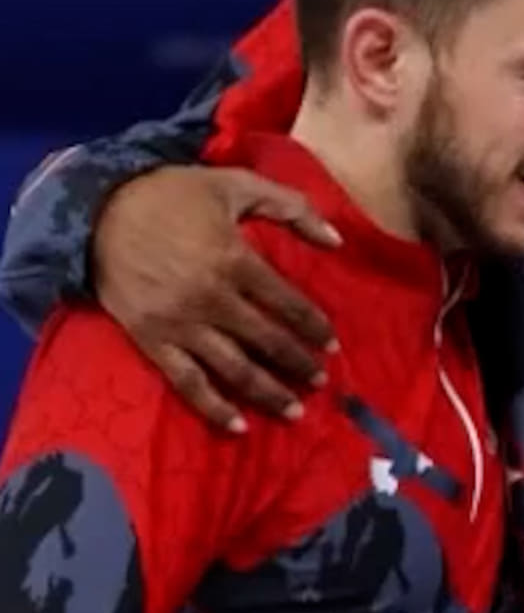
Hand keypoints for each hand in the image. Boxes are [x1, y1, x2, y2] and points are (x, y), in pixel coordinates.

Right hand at [93, 165, 341, 432]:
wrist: (97, 210)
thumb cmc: (170, 194)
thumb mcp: (233, 184)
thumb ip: (290, 206)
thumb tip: (337, 240)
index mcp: (235, 260)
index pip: (288, 304)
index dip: (315, 327)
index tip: (332, 345)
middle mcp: (212, 299)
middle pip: (267, 342)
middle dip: (298, 365)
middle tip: (320, 381)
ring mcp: (181, 325)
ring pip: (235, 369)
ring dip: (269, 394)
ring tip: (294, 411)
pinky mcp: (153, 341)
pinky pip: (189, 383)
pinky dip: (215, 409)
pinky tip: (239, 427)